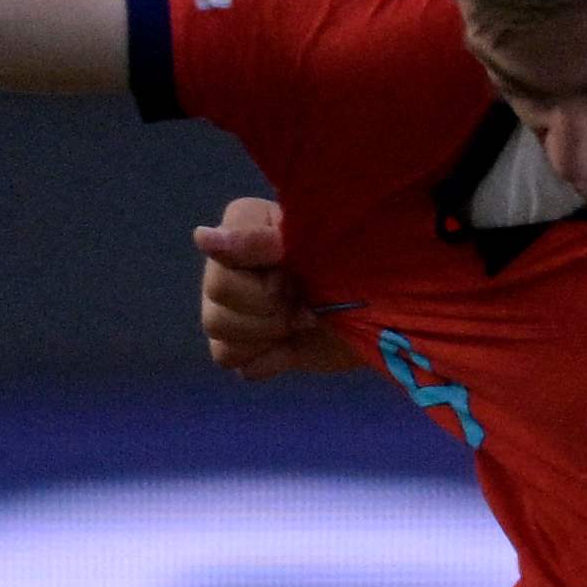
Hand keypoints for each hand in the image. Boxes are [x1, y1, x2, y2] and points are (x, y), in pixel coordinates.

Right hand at [192, 194, 358, 377]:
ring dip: (267, 333)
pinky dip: (266, 359)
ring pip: (217, 329)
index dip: (261, 275)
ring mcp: (228, 307)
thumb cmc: (356, 266)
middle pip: (215, 297)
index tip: (293, 270)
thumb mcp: (315, 245)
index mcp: (243, 227)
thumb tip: (202, 238)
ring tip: (300, 321)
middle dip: (267, 308)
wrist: (384, 310)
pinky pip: (230, 359)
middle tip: (302, 299)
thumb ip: (258, 240)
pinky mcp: (242, 347)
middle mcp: (226, 265)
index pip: (219, 257)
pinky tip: (289, 346)